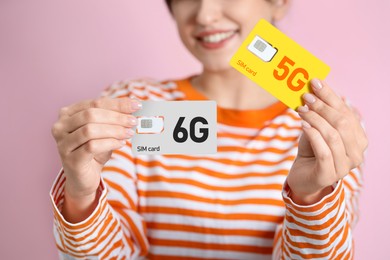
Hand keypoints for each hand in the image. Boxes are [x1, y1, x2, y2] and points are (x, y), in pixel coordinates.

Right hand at [51, 97, 140, 203]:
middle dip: (116, 117)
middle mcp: (60, 126)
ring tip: (129, 133)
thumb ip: (114, 118)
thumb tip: (134, 106)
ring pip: (90, 130)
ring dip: (114, 130)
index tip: (136, 105)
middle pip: (91, 114)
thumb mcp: (104, 131)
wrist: (84, 178)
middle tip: (133, 121)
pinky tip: (121, 143)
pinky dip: (110, 143)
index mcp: (68, 114)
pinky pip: (92, 146)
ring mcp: (63, 143)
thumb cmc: (94, 151)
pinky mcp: (70, 159)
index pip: (95, 103)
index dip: (117, 104)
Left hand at [287, 79, 367, 204]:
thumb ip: (320, 113)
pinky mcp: (329, 175)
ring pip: (333, 136)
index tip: (315, 82)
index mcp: (358, 139)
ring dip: (315, 119)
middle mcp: (357, 154)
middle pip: (342, 123)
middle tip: (306, 96)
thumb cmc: (311, 149)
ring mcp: (345, 167)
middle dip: (323, 107)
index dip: (331, 96)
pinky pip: (324, 151)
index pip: (347, 113)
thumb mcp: (317, 129)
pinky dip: (313, 135)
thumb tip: (314, 88)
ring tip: (301, 109)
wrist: (302, 176)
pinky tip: (303, 125)